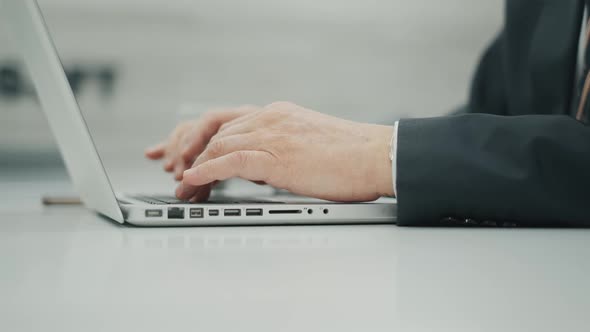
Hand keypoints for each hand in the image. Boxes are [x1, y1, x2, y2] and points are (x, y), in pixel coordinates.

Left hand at [164, 102, 393, 201]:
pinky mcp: (276, 155)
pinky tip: (191, 181)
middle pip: (214, 130)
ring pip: (217, 144)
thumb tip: (264, 168)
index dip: (199, 137)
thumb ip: (282, 148)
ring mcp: (272, 134)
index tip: (183, 152)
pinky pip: (228, 160)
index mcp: (277, 113)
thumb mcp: (308, 144)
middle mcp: (269, 118)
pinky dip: (205, 170)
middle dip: (188, 151)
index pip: (226, 121)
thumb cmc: (351, 156)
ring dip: (193, 167)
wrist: (376, 156)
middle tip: (173, 170)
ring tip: (181, 188)